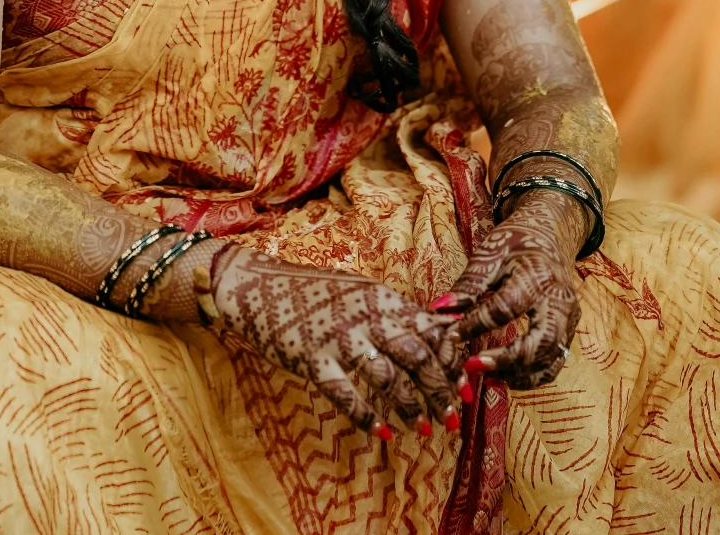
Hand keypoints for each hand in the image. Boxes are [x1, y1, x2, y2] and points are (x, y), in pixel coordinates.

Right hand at [210, 247, 459, 436]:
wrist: (255, 287)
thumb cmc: (314, 294)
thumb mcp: (361, 293)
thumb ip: (397, 313)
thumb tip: (442, 332)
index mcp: (382, 299)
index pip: (431, 331)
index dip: (451, 362)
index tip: (464, 388)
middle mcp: (365, 316)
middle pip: (417, 356)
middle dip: (438, 391)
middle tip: (451, 418)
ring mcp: (338, 337)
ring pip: (388, 377)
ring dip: (410, 407)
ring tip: (424, 429)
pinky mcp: (311, 358)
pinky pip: (345, 394)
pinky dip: (367, 417)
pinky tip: (382, 433)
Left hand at [440, 188, 584, 389]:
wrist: (551, 234)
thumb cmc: (516, 241)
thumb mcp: (490, 253)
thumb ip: (469, 284)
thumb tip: (442, 309)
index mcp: (537, 277)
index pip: (505, 309)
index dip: (475, 326)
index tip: (451, 337)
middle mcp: (559, 300)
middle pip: (539, 343)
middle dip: (505, 361)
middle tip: (472, 367)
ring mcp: (569, 317)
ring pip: (550, 359)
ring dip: (518, 374)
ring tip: (486, 375)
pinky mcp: (570, 329)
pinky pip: (554, 361)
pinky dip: (531, 375)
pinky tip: (506, 375)